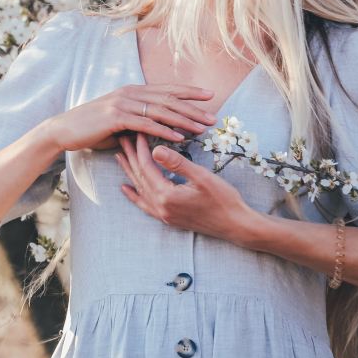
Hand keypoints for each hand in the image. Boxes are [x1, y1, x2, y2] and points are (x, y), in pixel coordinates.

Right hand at [42, 83, 217, 152]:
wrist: (65, 130)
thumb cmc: (93, 128)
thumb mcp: (119, 121)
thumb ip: (138, 121)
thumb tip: (157, 127)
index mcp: (133, 91)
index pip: (166, 89)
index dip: (189, 92)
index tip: (209, 96)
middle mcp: (130, 93)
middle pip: (169, 98)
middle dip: (193, 107)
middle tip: (213, 115)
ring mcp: (123, 103)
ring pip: (161, 110)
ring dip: (184, 119)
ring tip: (202, 127)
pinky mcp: (116, 117)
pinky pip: (146, 124)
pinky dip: (165, 130)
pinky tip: (179, 137)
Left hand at [114, 131, 259, 244]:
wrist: (236, 226)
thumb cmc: (224, 200)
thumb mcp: (202, 177)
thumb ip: (177, 163)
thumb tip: (155, 149)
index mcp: (166, 196)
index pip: (147, 166)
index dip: (140, 147)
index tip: (137, 130)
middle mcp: (160, 207)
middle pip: (139, 176)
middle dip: (131, 155)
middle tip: (122, 136)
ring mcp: (163, 215)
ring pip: (140, 189)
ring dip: (130, 171)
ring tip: (120, 155)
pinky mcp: (169, 218)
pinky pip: (145, 205)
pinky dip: (134, 195)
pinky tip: (125, 188)